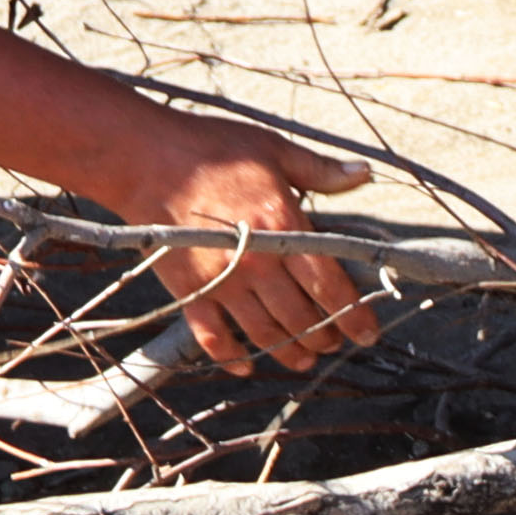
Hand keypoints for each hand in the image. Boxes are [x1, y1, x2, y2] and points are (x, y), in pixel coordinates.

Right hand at [97, 112, 378, 373]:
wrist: (147, 158)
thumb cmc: (213, 149)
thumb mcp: (274, 150)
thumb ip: (321, 169)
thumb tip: (363, 172)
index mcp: (284, 226)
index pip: (330, 285)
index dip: (354, 316)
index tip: (368, 332)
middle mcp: (258, 261)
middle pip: (301, 318)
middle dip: (325, 338)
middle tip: (335, 344)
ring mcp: (222, 281)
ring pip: (265, 335)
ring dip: (289, 354)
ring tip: (303, 360)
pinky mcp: (190, 292)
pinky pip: (214, 339)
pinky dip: (232, 358)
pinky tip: (246, 366)